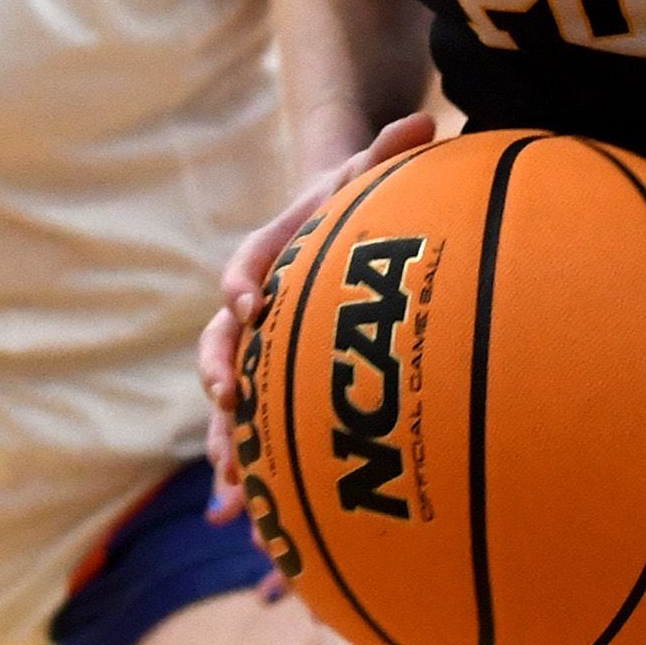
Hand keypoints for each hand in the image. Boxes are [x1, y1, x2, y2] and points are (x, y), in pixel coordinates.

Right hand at [202, 111, 438, 502]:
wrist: (340, 235)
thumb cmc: (354, 205)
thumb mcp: (369, 176)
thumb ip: (389, 152)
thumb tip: (423, 118)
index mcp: (267, 256)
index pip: (243, 267)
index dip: (242, 284)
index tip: (250, 302)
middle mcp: (252, 309)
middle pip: (223, 344)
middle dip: (222, 373)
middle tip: (228, 398)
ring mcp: (260, 354)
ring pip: (232, 402)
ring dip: (226, 440)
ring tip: (226, 486)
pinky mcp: (275, 390)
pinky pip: (257, 436)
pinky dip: (248, 475)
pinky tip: (243, 525)